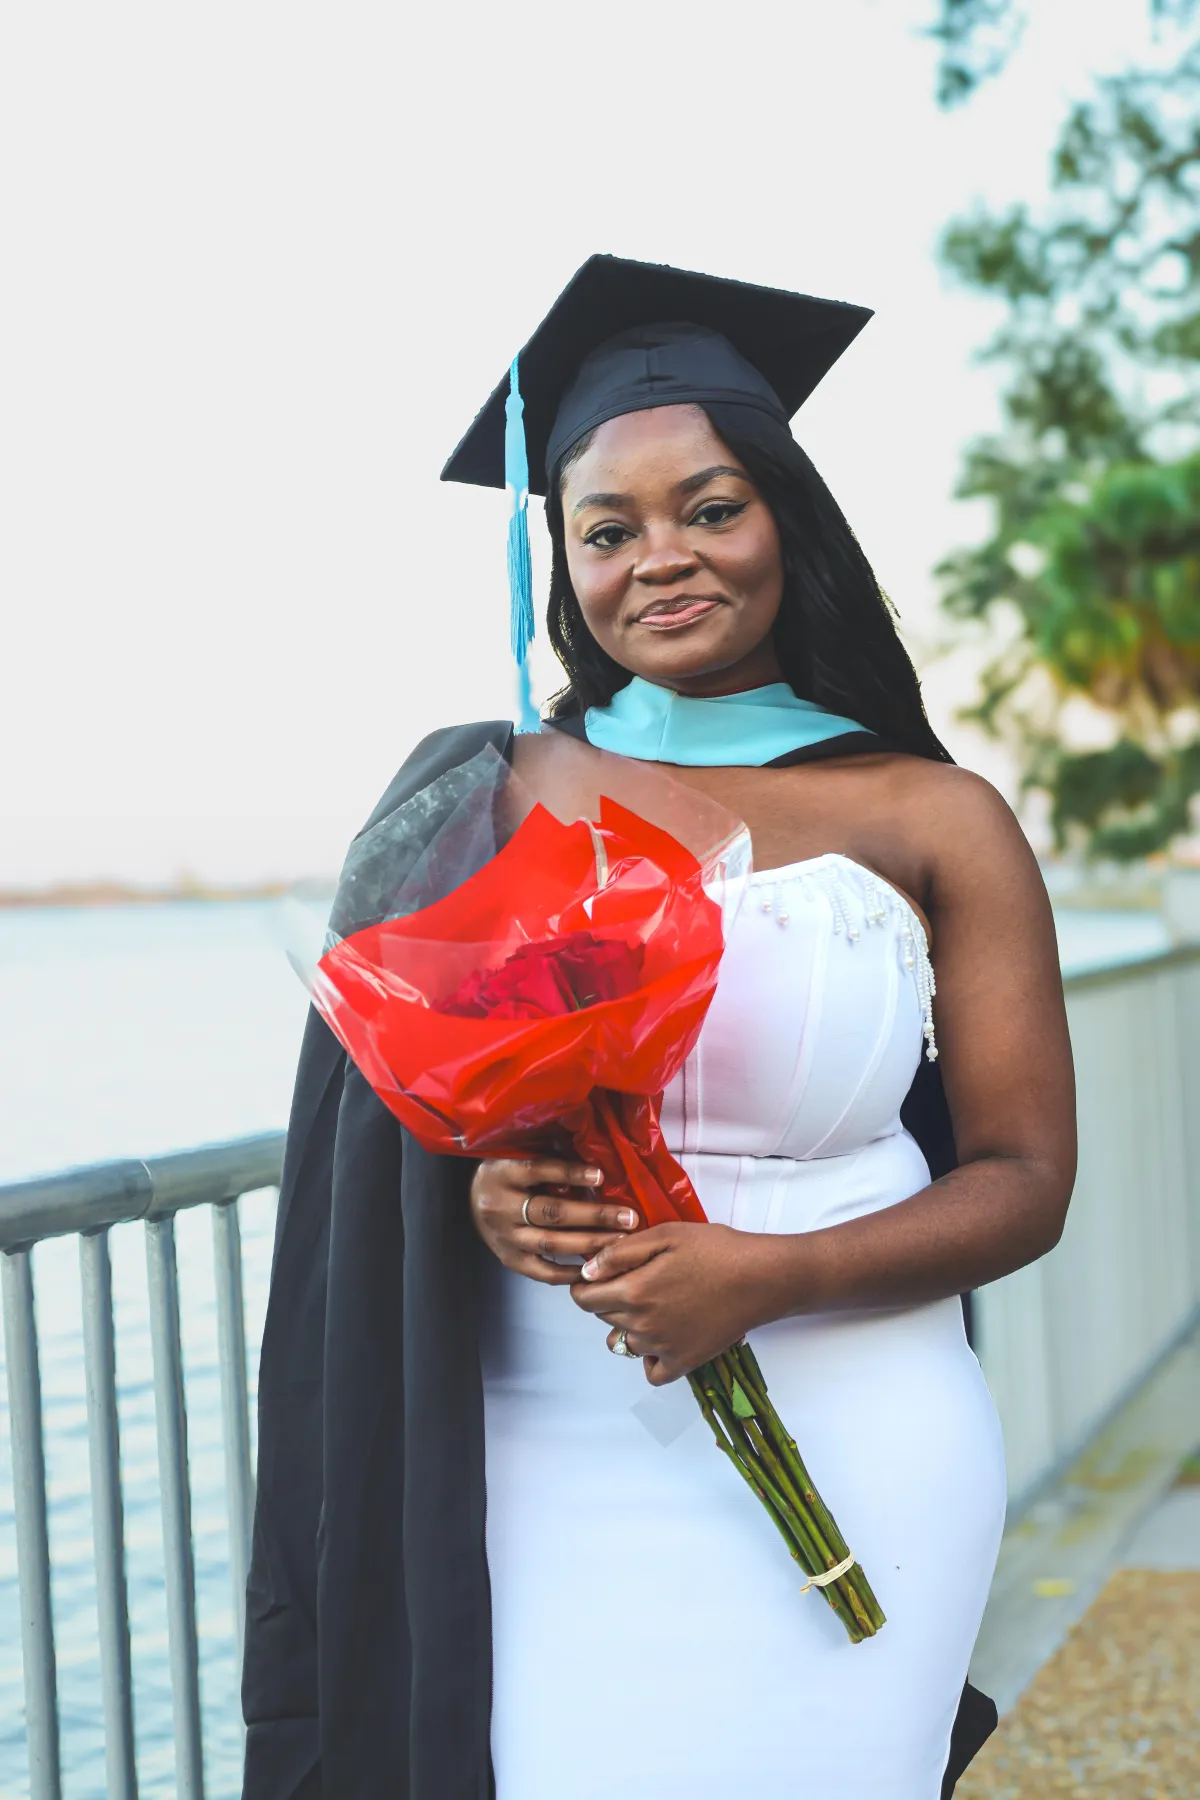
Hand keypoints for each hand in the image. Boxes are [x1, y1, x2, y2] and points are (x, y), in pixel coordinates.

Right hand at [469, 1156, 639, 1285]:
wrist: (473, 1197)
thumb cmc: (507, 1168)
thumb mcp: (520, 1153)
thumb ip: (549, 1156)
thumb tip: (593, 1161)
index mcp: (503, 1173)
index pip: (539, 1170)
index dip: (571, 1173)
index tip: (602, 1175)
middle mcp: (499, 1206)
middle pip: (552, 1212)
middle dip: (595, 1216)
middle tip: (628, 1218)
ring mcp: (503, 1237)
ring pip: (551, 1243)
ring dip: (589, 1243)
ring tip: (620, 1242)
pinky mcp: (508, 1259)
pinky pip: (540, 1271)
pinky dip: (568, 1272)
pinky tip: (593, 1267)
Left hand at [570, 1221, 765, 1383]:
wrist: (761, 1278)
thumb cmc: (716, 1250)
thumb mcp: (665, 1235)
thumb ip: (620, 1253)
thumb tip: (587, 1271)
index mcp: (634, 1292)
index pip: (584, 1298)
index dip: (586, 1284)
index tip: (599, 1274)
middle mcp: (643, 1325)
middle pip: (603, 1317)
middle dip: (608, 1299)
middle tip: (636, 1279)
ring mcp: (662, 1348)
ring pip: (623, 1342)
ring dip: (628, 1325)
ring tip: (653, 1305)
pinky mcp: (684, 1362)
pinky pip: (651, 1372)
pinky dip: (649, 1358)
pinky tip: (661, 1336)